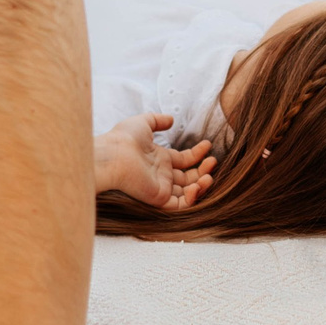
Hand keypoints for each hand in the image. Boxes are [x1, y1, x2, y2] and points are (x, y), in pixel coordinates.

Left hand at [94, 114, 215, 209]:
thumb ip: (158, 121)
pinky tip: (197, 185)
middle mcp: (162, 175)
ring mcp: (161, 187)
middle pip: (188, 177)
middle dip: (203, 171)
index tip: (208, 145)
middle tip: (213, 161)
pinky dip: (192, 198)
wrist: (113, 156)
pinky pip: (180, 205)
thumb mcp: (143, 123)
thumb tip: (171, 119)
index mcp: (159, 159)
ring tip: (209, 175)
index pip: (183, 160)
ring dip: (202, 185)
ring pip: (187, 192)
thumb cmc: (124, 139)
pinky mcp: (159, 198)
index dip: (197, 154)